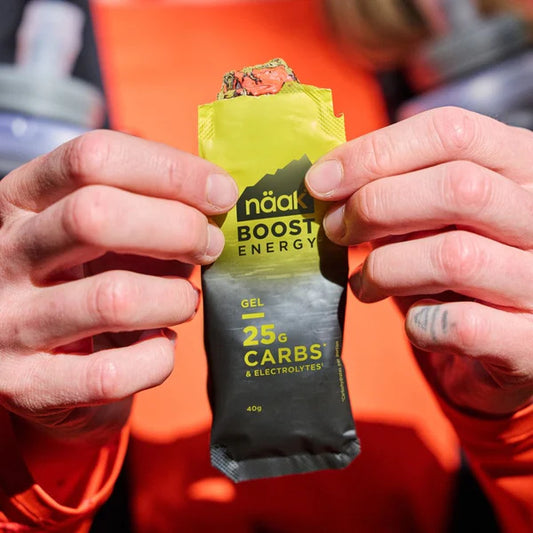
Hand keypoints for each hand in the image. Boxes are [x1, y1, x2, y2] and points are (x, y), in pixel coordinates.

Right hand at [0, 130, 236, 442]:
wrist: (44, 366)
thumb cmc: (86, 282)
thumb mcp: (101, 232)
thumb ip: (146, 207)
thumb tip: (215, 196)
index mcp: (21, 200)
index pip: (92, 157)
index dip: (170, 170)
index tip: (220, 192)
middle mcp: (4, 255)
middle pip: (95, 217)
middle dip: (178, 229)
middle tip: (212, 246)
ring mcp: (9, 323)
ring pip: (113, 298)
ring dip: (175, 298)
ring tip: (186, 301)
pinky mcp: (28, 385)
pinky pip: (112, 373)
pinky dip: (157, 358)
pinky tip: (161, 344)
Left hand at [306, 107, 532, 416]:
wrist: (506, 340)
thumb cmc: (461, 270)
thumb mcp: (439, 216)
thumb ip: (401, 191)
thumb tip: (329, 184)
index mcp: (520, 167)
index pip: (452, 132)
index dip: (374, 153)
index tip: (320, 181)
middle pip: (457, 187)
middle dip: (375, 207)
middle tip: (336, 231)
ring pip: (454, 256)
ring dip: (385, 270)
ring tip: (363, 283)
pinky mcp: (531, 341)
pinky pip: (463, 325)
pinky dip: (419, 325)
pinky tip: (413, 323)